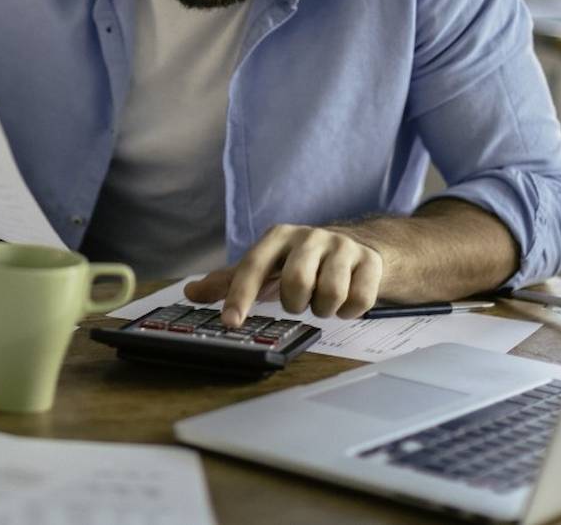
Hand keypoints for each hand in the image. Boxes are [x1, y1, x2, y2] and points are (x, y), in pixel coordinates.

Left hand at [185, 224, 384, 325]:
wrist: (360, 248)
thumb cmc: (302, 262)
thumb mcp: (266, 267)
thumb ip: (229, 281)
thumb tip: (190, 292)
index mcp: (279, 236)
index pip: (253, 266)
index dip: (240, 296)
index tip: (230, 323)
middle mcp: (310, 236)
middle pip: (297, 283)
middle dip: (295, 303)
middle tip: (299, 302)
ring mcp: (343, 246)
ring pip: (330, 294)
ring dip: (323, 309)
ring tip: (322, 300)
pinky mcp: (370, 261)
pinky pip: (358, 300)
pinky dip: (349, 311)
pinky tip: (346, 301)